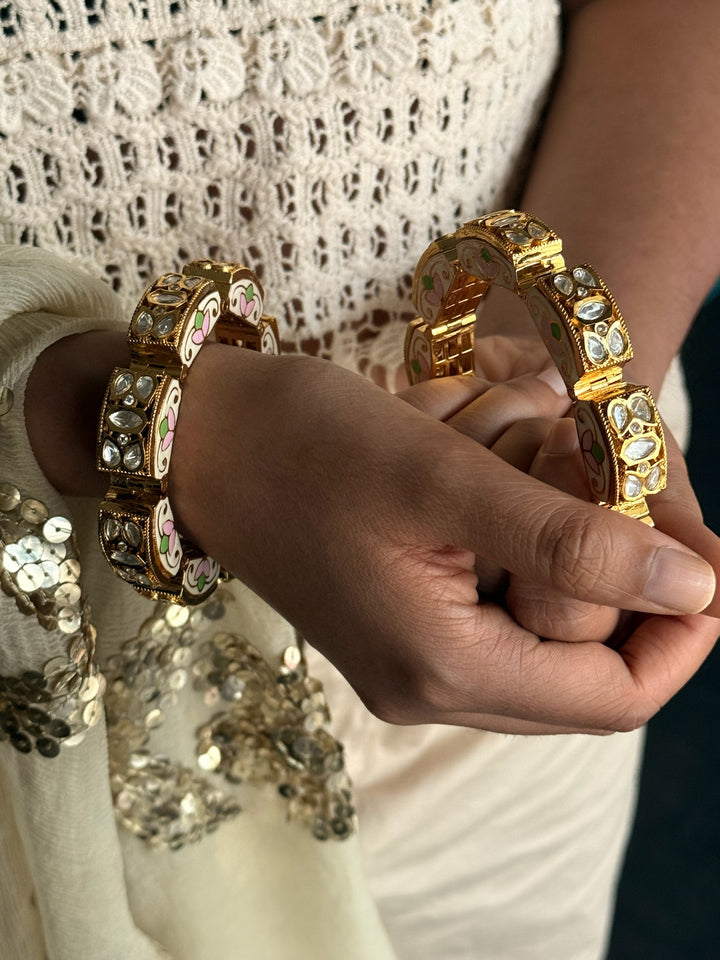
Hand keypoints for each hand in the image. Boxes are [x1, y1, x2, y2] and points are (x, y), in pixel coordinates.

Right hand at [168, 344, 719, 734]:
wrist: (201, 438)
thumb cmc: (307, 443)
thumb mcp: (447, 476)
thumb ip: (572, 539)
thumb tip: (695, 587)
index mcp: (438, 666)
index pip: (611, 699)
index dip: (681, 640)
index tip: (709, 563)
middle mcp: (424, 685)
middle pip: (580, 680)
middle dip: (627, 595)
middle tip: (629, 500)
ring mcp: (405, 661)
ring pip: (542, 646)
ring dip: (575, 574)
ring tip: (566, 485)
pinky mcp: (394, 627)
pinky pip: (498, 618)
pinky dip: (529, 566)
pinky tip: (512, 498)